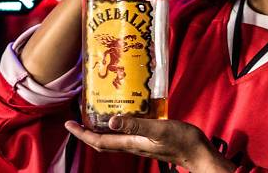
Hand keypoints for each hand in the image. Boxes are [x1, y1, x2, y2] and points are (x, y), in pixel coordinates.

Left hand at [65, 116, 235, 171]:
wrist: (198, 152)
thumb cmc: (182, 141)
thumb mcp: (159, 129)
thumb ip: (136, 125)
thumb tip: (110, 121)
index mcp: (131, 143)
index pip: (99, 141)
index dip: (82, 134)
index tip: (68, 124)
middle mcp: (132, 145)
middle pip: (103, 141)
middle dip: (86, 132)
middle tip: (75, 119)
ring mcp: (140, 143)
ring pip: (113, 137)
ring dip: (100, 128)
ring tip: (93, 114)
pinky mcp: (148, 139)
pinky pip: (126, 133)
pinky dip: (117, 125)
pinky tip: (122, 114)